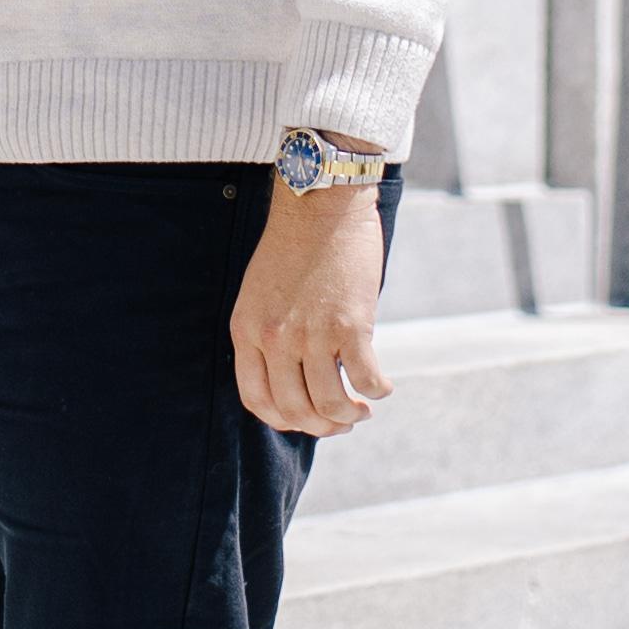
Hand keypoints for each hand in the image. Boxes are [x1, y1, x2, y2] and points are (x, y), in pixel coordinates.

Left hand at [231, 179, 393, 439]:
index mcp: (247, 330)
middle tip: (341, 421)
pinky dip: (377, 391)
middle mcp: (275, 338)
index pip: (257, 400)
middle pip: (295, 410)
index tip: (304, 420)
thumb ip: (269, 333)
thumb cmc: (295, 244)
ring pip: (330, 404)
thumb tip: (295, 377)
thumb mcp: (260, 292)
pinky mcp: (350, 324)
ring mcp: (312, 333)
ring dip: (350, 416)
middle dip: (321, 426)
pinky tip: (382, 386)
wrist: (321, 202)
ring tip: (362, 409)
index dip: (283, 421)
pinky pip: (366, 379)